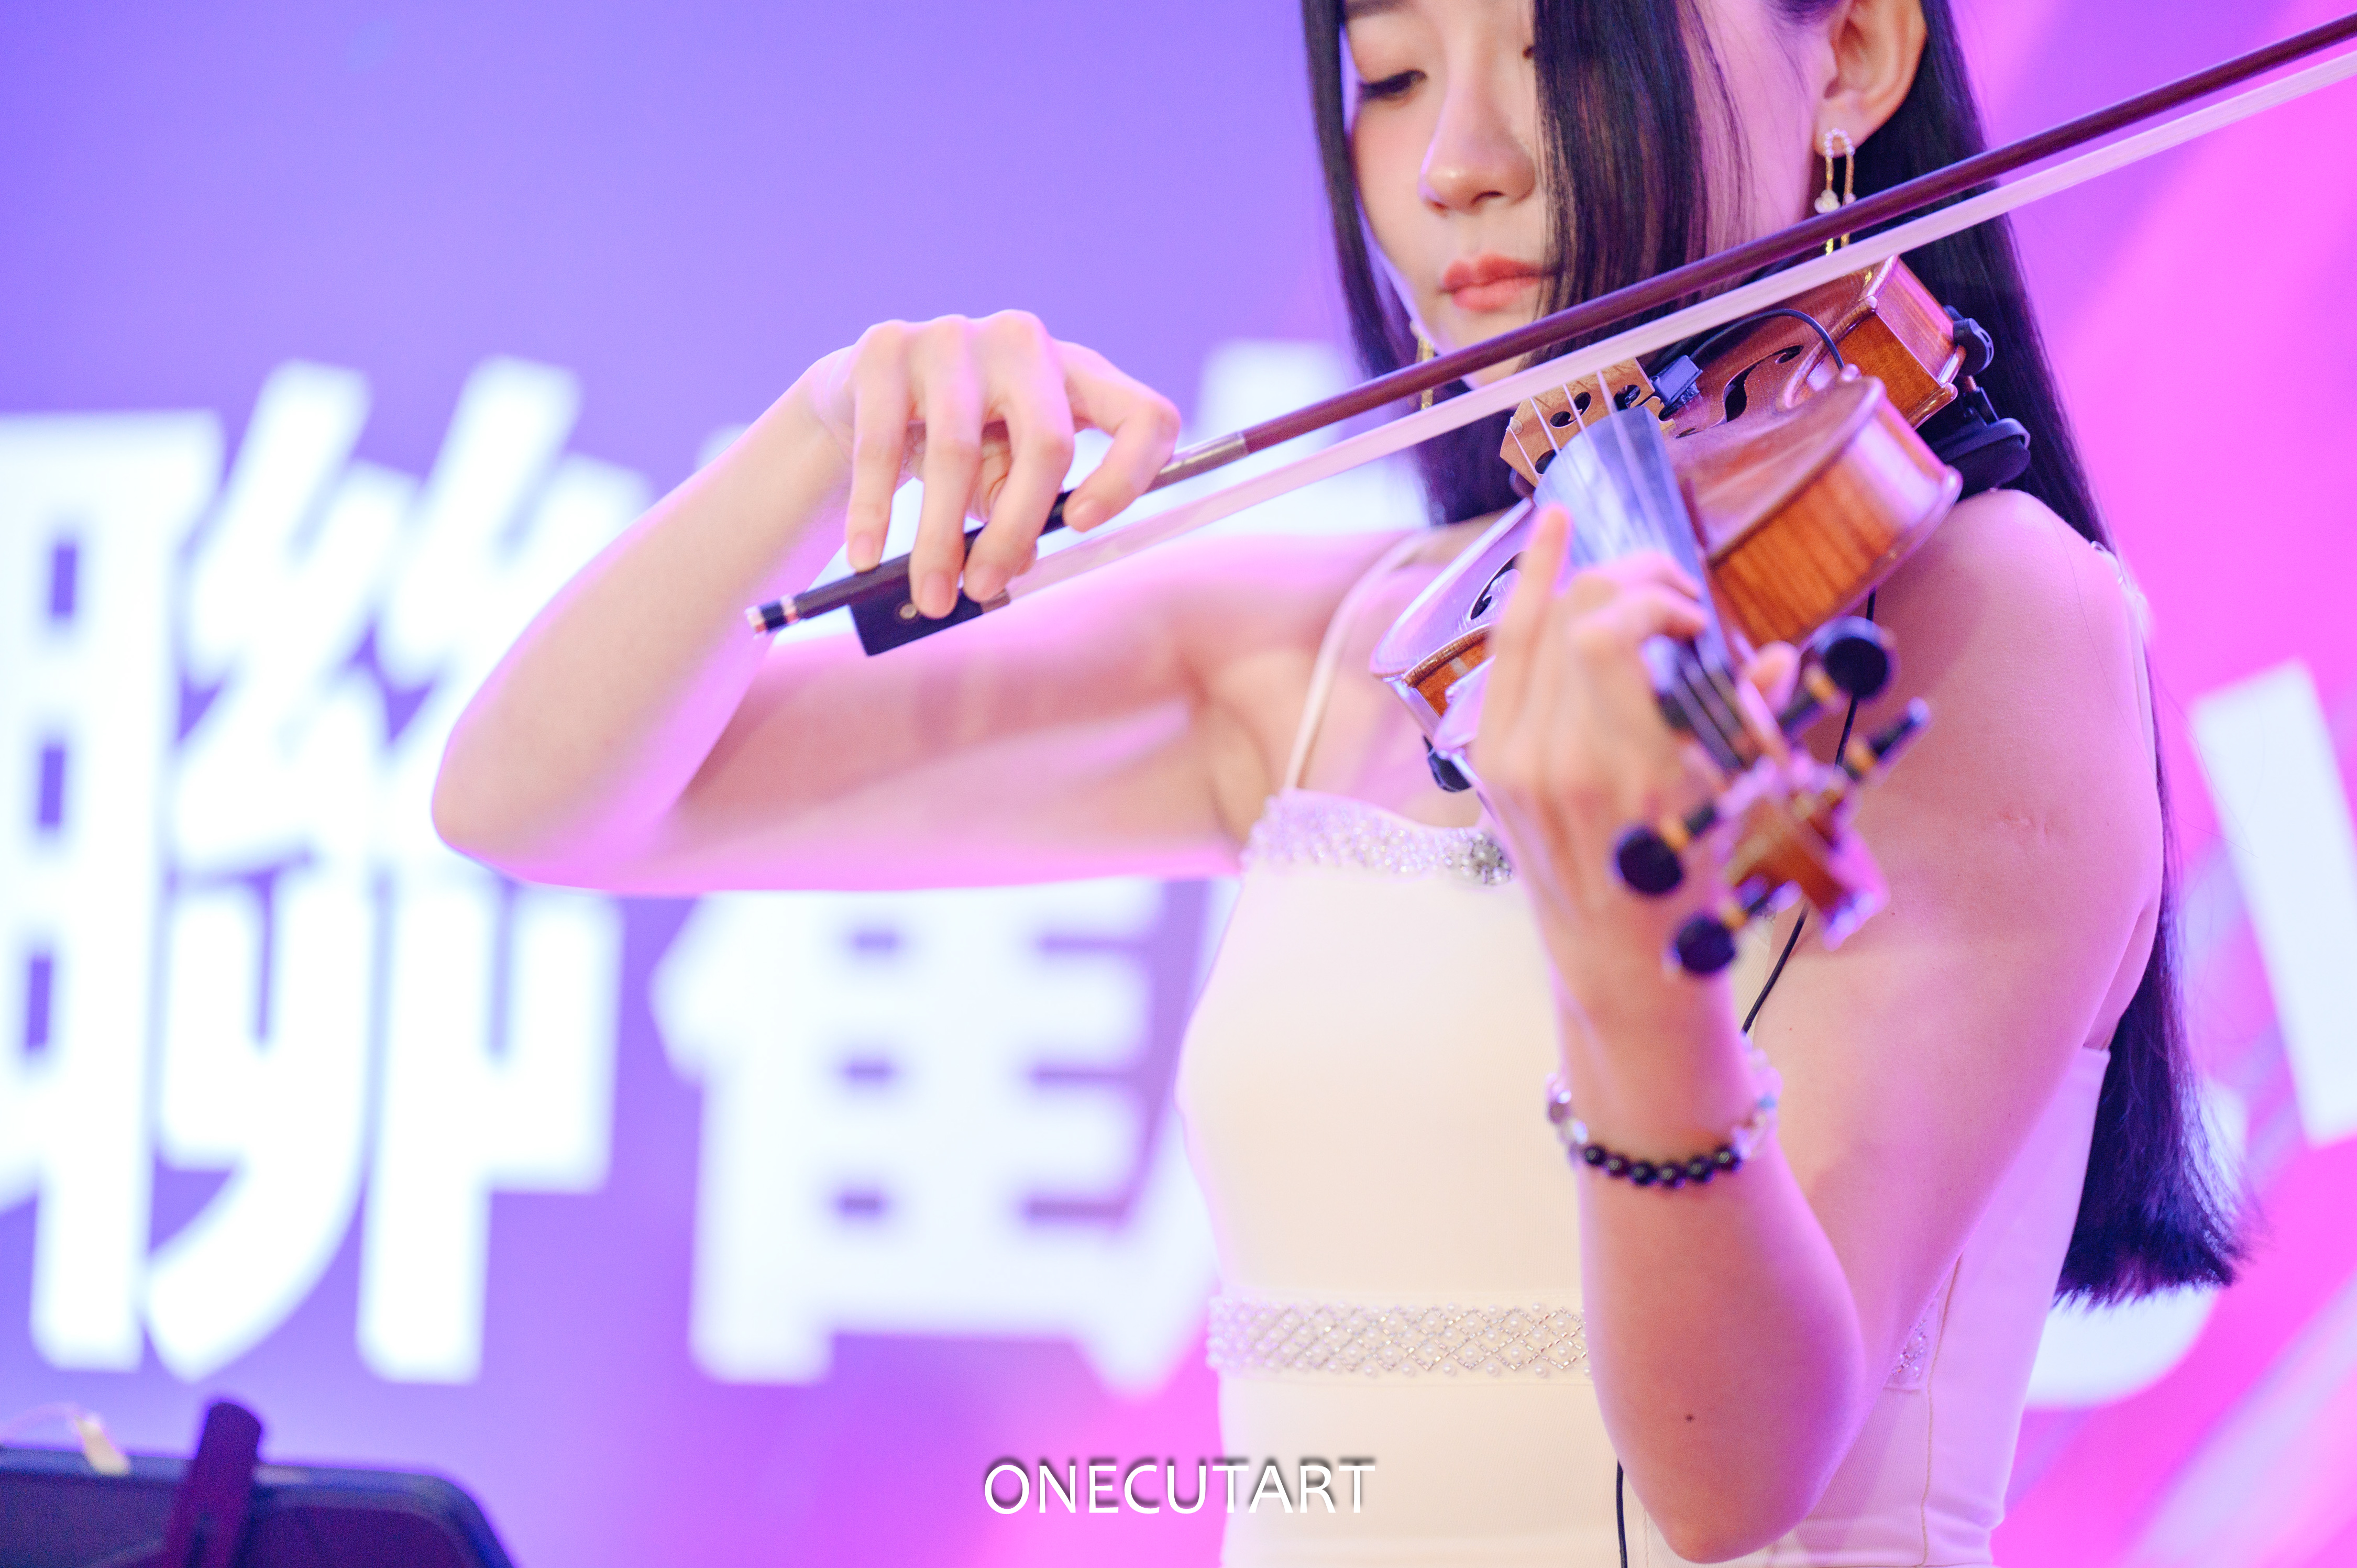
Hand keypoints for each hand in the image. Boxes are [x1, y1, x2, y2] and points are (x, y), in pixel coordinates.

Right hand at [801, 311, 1181, 616]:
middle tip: (983, 591)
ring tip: (931, 596)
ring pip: (959, 451)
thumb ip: (1021, 510)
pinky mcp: (889, 347)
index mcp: (1081, 375)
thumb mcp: (1003, 475)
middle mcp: (1027, 343)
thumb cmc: (959, 445)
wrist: (864, 397)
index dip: (1130, 474)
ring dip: (940, 538)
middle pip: (1048, 444)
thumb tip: (1016, 566)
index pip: (1146, 416)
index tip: (1082, 526)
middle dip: (1014, 531)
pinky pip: (884, 444)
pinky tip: (866, 554)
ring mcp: (957, 336)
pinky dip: (875, 509)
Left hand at [1470, 505, 1793, 985]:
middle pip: (1575, 615)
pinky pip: (1504, 657)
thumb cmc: (1687, 884)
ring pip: (1533, 624)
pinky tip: (1551, 539)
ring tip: (1628, 565)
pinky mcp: (1488, 762)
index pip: (1608, 636)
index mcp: (1623, 772)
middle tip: (1677, 590)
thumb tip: (1771, 654)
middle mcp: (1555, 761)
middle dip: (1633, 578)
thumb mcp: (1732, 805)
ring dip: (1585, 580)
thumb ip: (1747, 721)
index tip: (1698, 621)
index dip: (1656, 601)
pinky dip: (1528, 595)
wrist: (1616, 958)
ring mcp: (1510, 761)